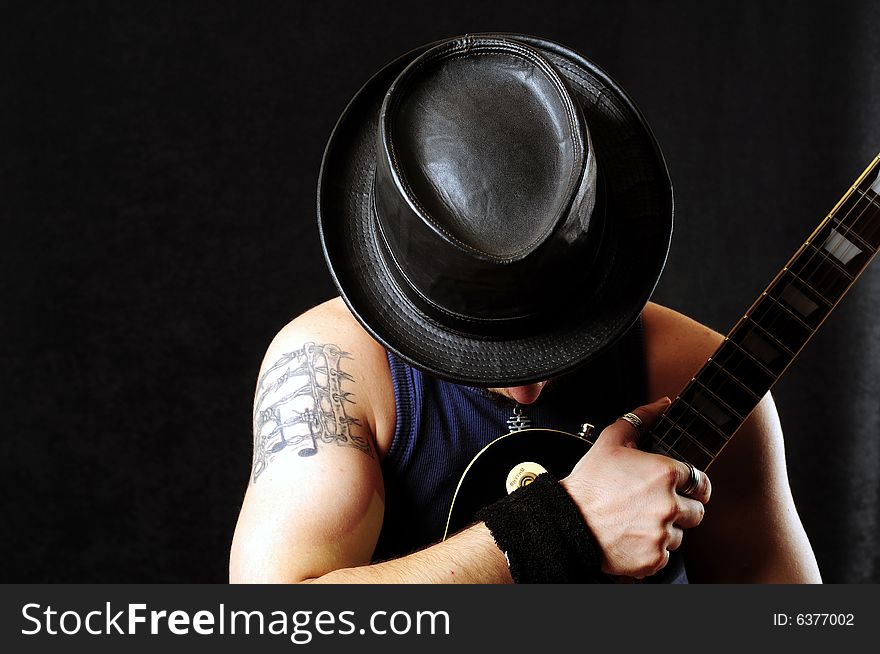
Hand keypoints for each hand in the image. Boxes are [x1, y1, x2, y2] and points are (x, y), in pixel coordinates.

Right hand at [560, 397, 711, 577]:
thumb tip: (662, 404)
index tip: (678, 488)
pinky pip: (666, 556)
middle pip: (697, 511)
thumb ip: (641, 418)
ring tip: (637, 520)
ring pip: (681, 534)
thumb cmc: (588, 483)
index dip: (688, 484)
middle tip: (653, 505)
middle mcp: (668, 504)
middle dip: (680, 508)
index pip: (701, 481)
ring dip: (665, 529)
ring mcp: (662, 533)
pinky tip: (633, 536)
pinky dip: (653, 550)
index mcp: (665, 473)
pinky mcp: (654, 558)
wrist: (566, 522)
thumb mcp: (611, 440)